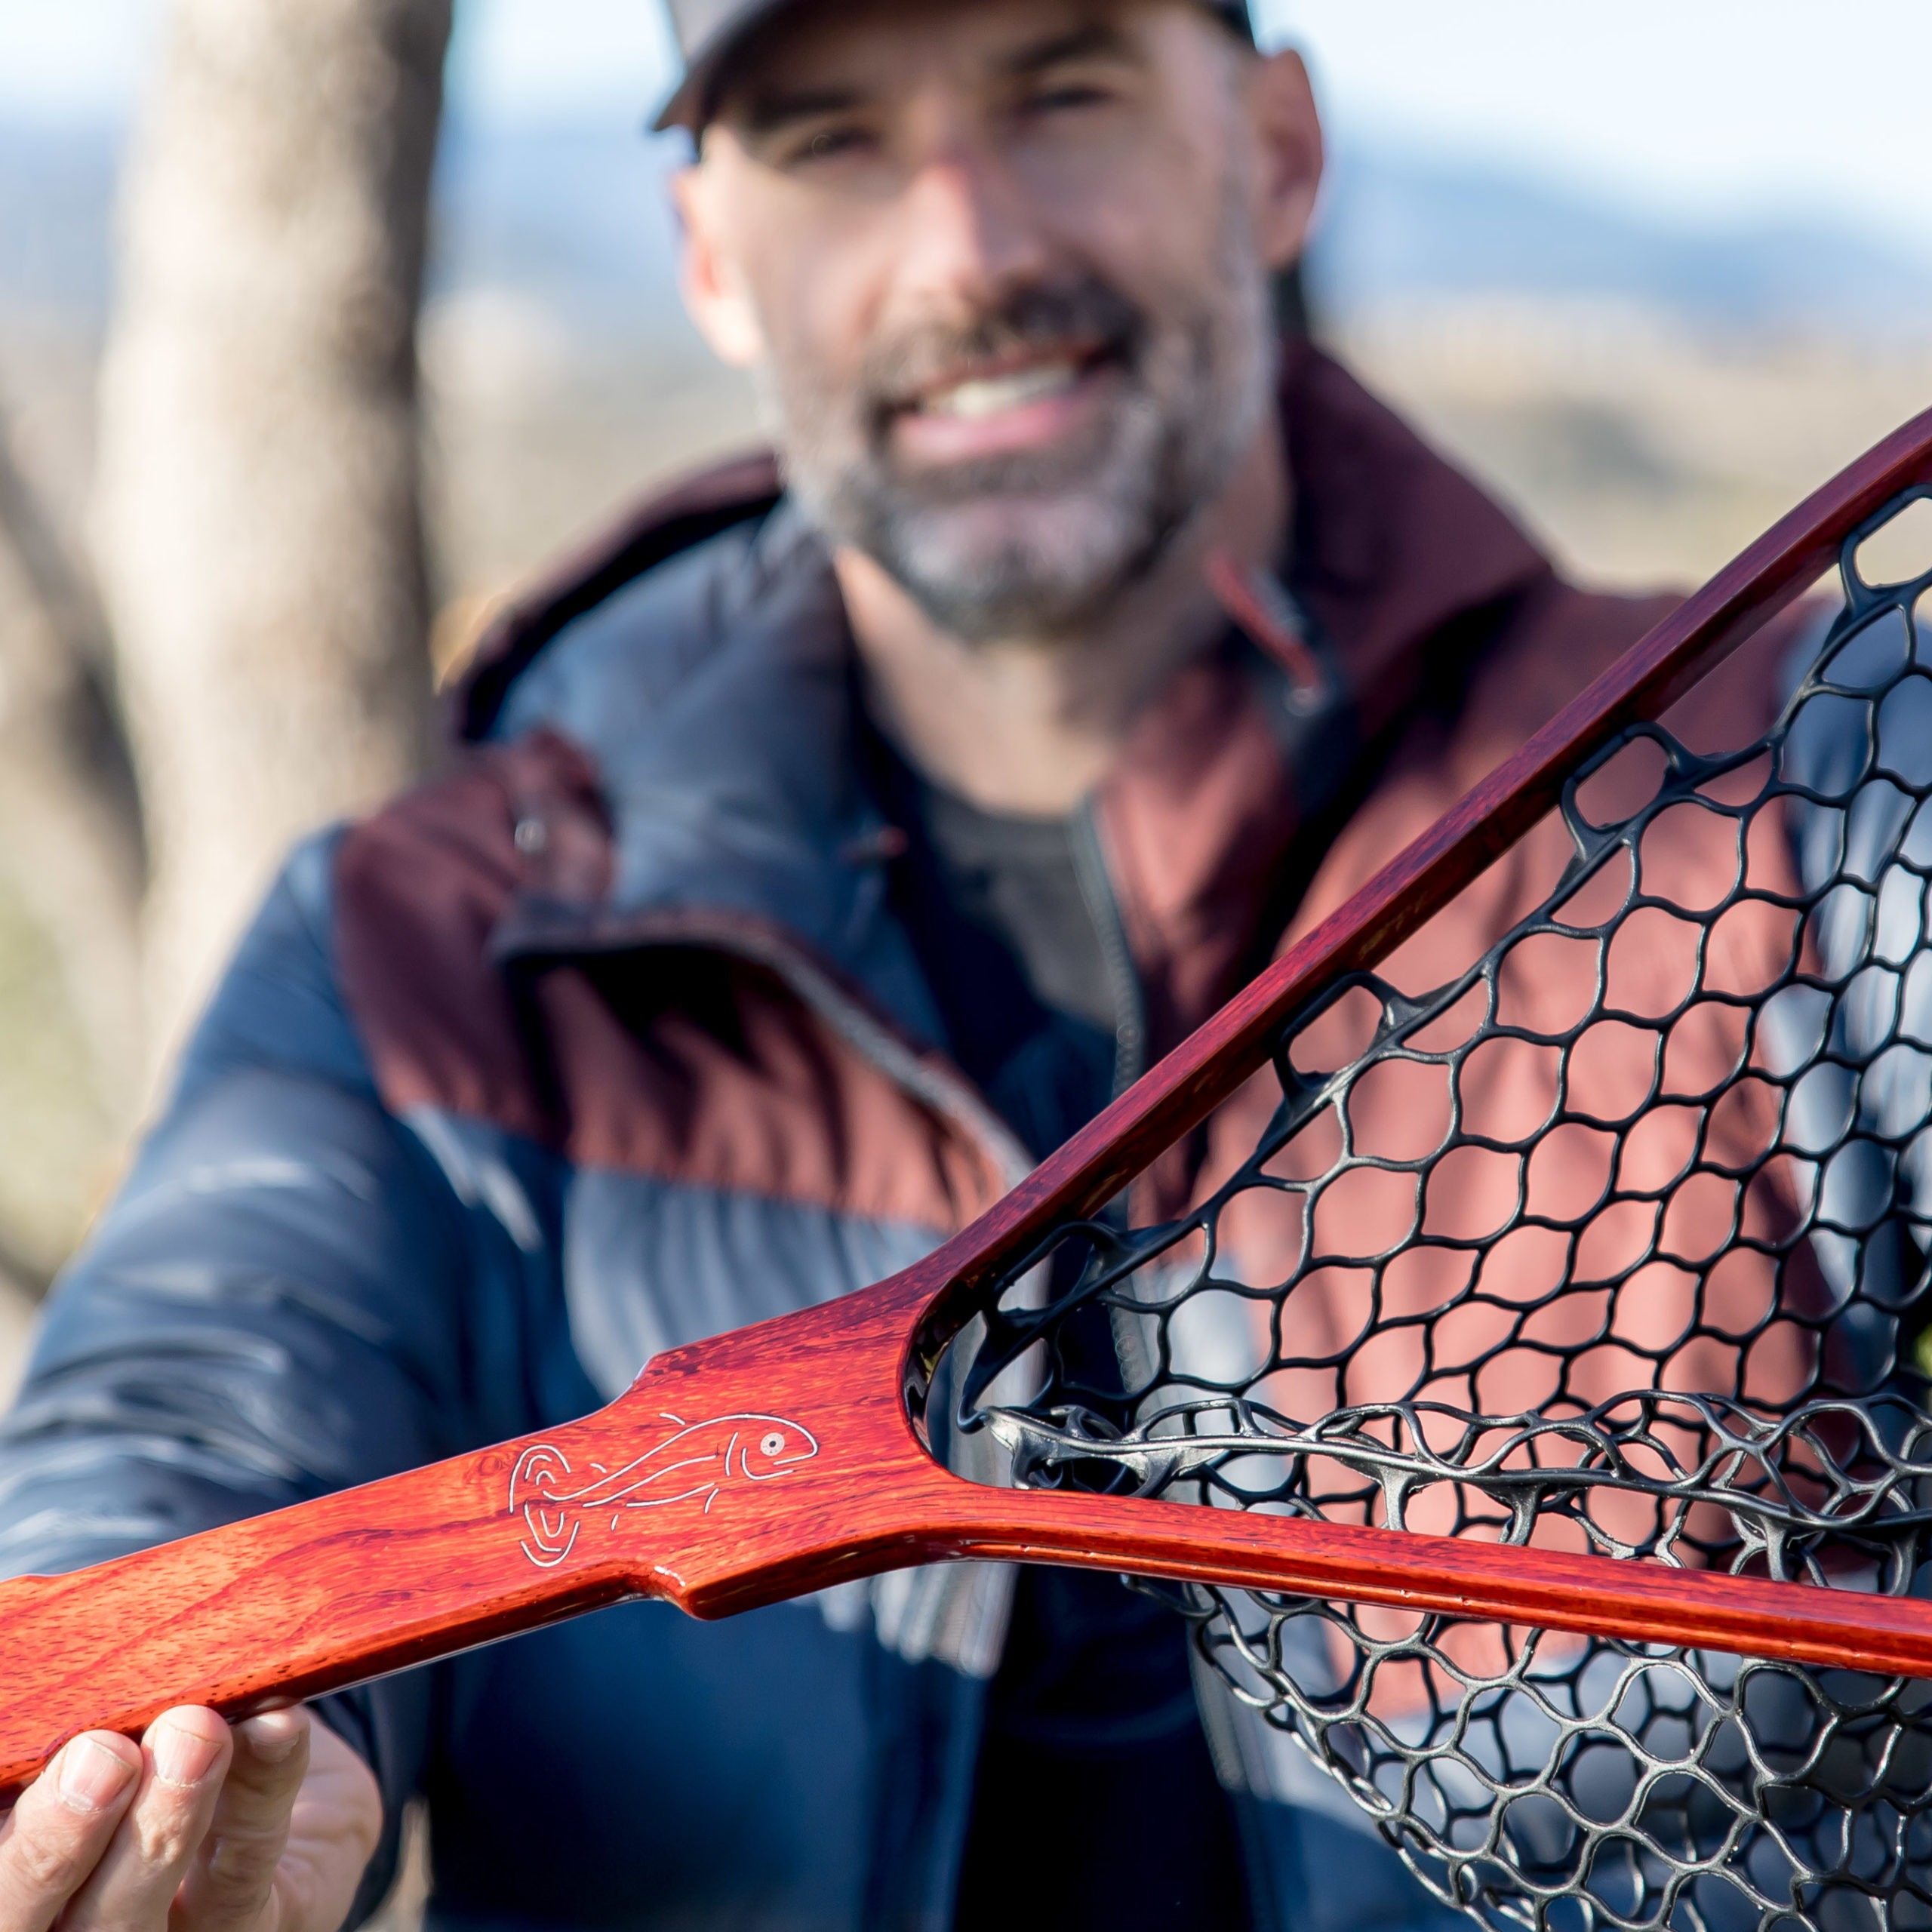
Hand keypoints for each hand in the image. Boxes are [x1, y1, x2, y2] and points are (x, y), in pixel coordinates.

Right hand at [0, 1706, 381, 1931]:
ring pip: (131, 1918)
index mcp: (23, 1884)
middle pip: (32, 1924)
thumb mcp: (107, 1721)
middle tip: (101, 1755)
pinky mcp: (250, 1931)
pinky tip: (276, 1727)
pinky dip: (261, 1790)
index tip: (17, 1746)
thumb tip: (44, 1622)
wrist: (294, 1795)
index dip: (2, 1827)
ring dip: (163, 1820)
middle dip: (56, 1843)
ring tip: (195, 1731)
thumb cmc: (162, 1743)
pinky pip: (245, 1874)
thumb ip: (71, 1706)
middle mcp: (71, 1931)